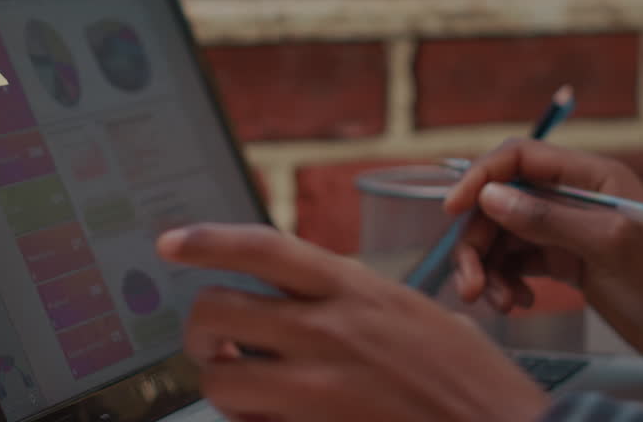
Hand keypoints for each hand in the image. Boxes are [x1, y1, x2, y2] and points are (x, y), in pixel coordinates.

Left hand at [157, 223, 549, 421]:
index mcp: (356, 288)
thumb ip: (358, 302)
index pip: (262, 248)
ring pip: (222, 378)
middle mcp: (331, 330)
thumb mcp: (419, 316)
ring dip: (221, 383)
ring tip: (243, 389)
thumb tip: (308, 300)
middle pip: (219, 310)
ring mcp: (321, 387)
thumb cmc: (472, 380)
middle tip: (210, 344)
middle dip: (199, 330)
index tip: (171, 242)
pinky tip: (274, 419)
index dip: (206, 239)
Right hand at [443, 138, 642, 370]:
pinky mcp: (565, 263)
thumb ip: (548, 219)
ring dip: (487, 268)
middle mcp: (572, 197)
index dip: (480, 176)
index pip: (518, 158)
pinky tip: (517, 303)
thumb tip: (490, 196)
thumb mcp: (610, 245)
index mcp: (588, 176)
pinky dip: (506, 281)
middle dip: (477, 241)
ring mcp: (566, 231)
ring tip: (497, 303)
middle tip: (469, 284)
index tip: (452, 209)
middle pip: (500, 203)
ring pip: (503, 236)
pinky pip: (517, 263)